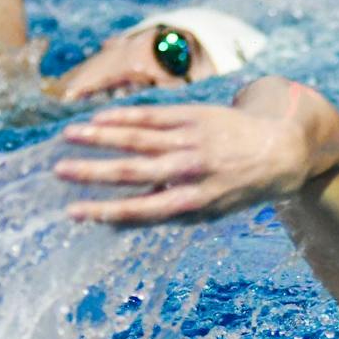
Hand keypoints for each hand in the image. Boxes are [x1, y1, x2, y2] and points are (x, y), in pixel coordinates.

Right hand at [55, 103, 312, 224]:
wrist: (280, 149)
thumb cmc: (235, 186)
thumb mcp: (209, 210)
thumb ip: (168, 213)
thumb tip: (118, 222)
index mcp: (195, 202)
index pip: (143, 210)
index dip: (106, 212)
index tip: (73, 212)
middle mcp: (193, 171)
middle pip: (135, 171)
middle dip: (94, 173)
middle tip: (59, 171)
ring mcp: (193, 141)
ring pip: (139, 138)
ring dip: (100, 137)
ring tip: (69, 137)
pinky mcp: (194, 116)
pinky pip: (153, 116)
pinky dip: (124, 117)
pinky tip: (99, 118)